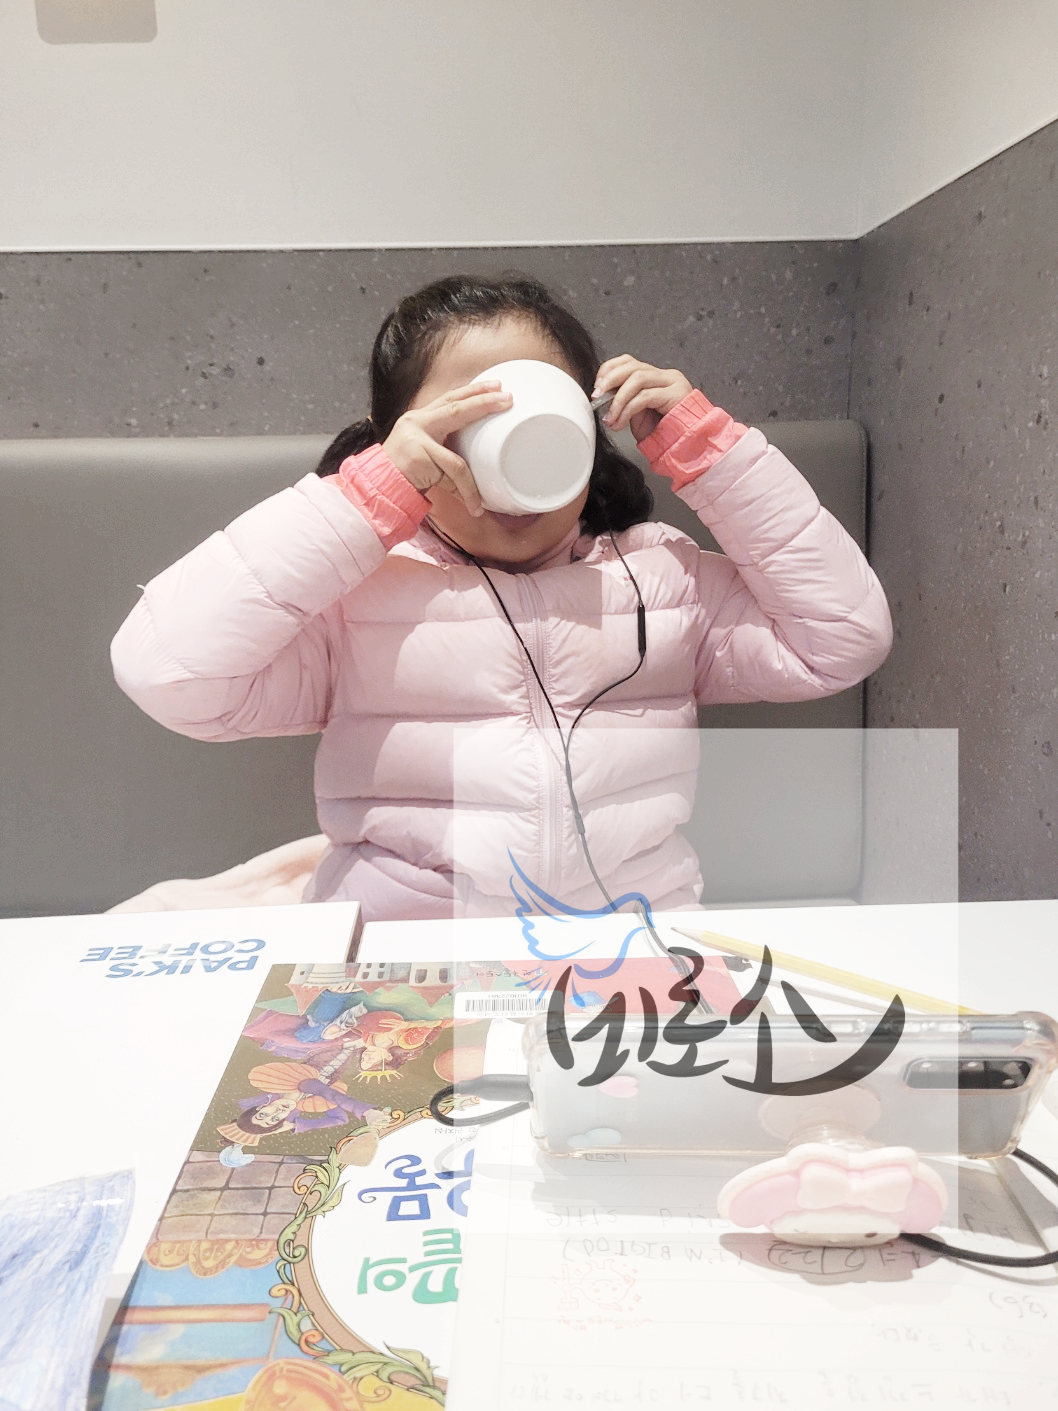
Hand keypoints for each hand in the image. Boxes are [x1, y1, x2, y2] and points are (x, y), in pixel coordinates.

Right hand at [382, 381, 512, 516]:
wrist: (377, 485)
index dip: (474, 390)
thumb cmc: (404, 469)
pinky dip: (462, 494)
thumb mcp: (424, 448)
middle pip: (456, 410)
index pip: (451, 397)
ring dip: (471, 485)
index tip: (497, 385)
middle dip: (483, 404)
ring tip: (482, 501)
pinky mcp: (417, 461)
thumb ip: (445, 443)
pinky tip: (472, 505)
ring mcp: (416, 442)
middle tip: (507, 400)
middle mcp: (417, 423)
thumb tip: (482, 449)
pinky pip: (448, 480)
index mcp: (421, 417)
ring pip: (456, 462)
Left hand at [593, 355, 692, 442]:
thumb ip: (626, 401)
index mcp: (656, 377)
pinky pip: (645, 397)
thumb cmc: (664, 433)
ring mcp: (672, 382)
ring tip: (609, 417)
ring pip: (637, 379)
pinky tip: (620, 422)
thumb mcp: (638, 414)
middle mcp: (665, 375)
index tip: (596, 387)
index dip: (609, 370)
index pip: (628, 362)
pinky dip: (627, 410)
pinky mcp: (676, 394)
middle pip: (632, 365)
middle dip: (609, 380)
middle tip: (597, 398)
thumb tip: (604, 396)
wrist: (685, 447)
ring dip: (618, 399)